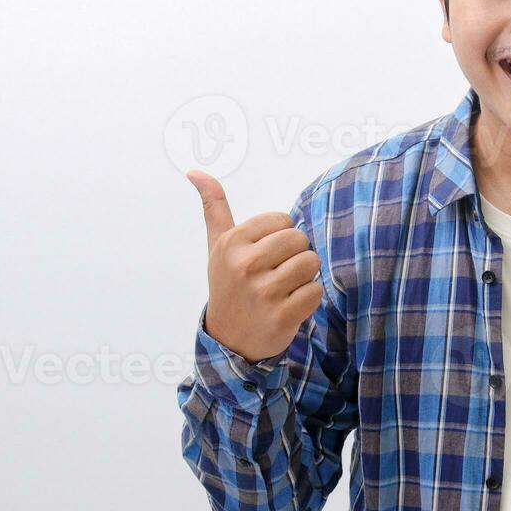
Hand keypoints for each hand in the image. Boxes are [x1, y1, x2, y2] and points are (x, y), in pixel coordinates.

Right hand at [187, 169, 323, 363]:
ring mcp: (263, 292)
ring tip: (283, 289)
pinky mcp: (281, 316)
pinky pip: (316, 291)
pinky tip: (288, 306)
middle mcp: (244, 265)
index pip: (284, 220)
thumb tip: (194, 170)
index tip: (264, 256)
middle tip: (276, 274)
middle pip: (300, 239)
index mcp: (231, 243)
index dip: (281, 237)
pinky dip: (308, 299)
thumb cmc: (229, 284)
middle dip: (295, 255)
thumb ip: (213, 206)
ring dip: (304, 277)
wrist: (229, 340)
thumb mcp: (217, 246)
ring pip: (311, 263)